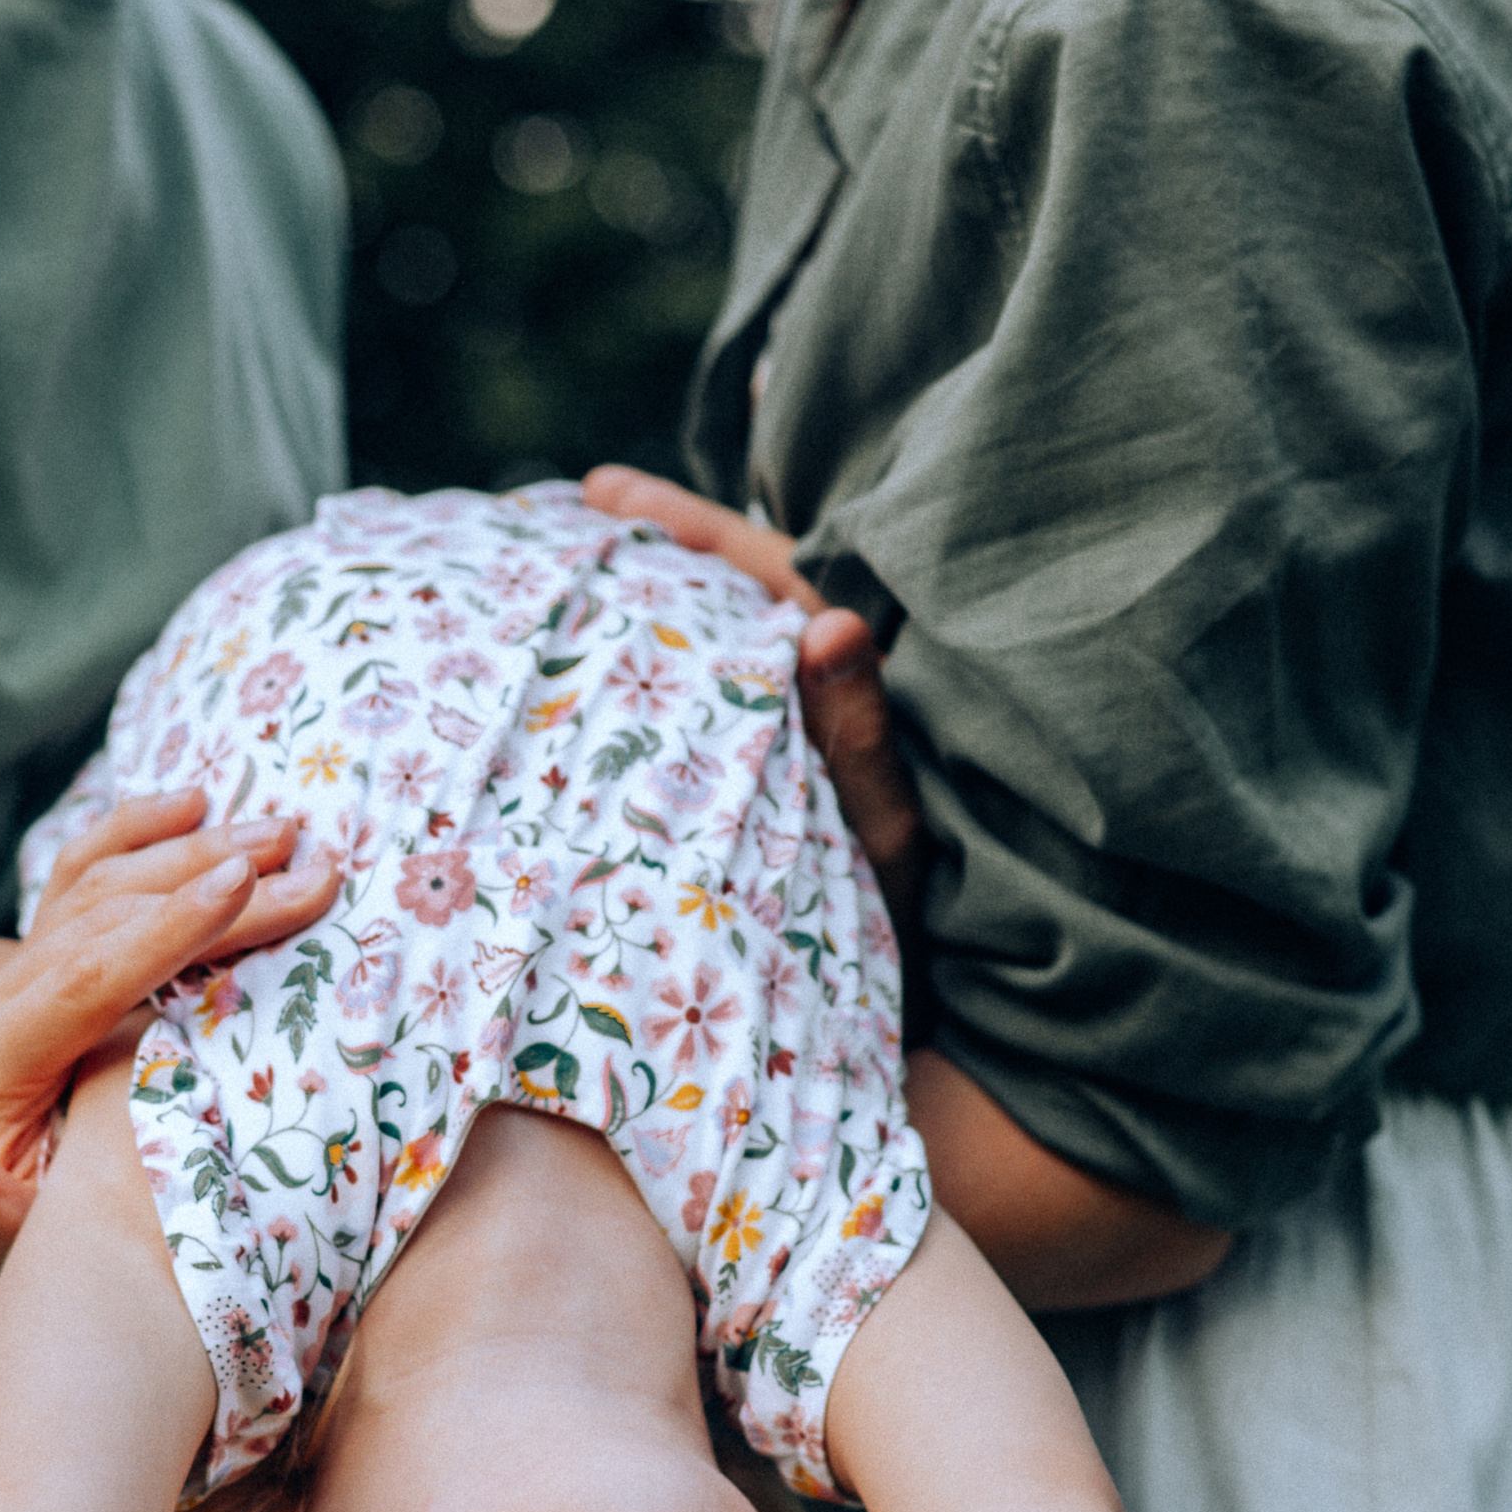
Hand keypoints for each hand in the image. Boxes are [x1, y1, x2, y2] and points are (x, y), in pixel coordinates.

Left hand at [0, 791, 336, 1273]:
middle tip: (310, 864)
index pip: (83, 977)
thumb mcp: (18, 1246)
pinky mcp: (37, 962)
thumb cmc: (59, 1259)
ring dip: (196, 852)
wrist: (54, 1246)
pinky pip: (86, 874)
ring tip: (287, 836)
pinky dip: (141, 832)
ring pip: (100, 887)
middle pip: (105, 921)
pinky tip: (195, 806)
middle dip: (212, 883)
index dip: (169, 927)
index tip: (249, 884)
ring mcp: (8, 978)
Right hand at [584, 464, 924, 941]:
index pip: (774, 573)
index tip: (603, 489)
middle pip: (745, 591)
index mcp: (866, 690)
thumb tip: (836, 624)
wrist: (926, 1022)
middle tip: (585, 498)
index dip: (691, 525)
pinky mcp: (787, 781)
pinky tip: (618, 670)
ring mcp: (806, 736)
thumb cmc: (917, 934)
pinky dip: (672, 673)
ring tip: (584, 566)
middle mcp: (835, 697)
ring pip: (731, 645)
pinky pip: (722, 703)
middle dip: (668, 543)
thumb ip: (863, 742)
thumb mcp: (888, 838)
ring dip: (666, 603)